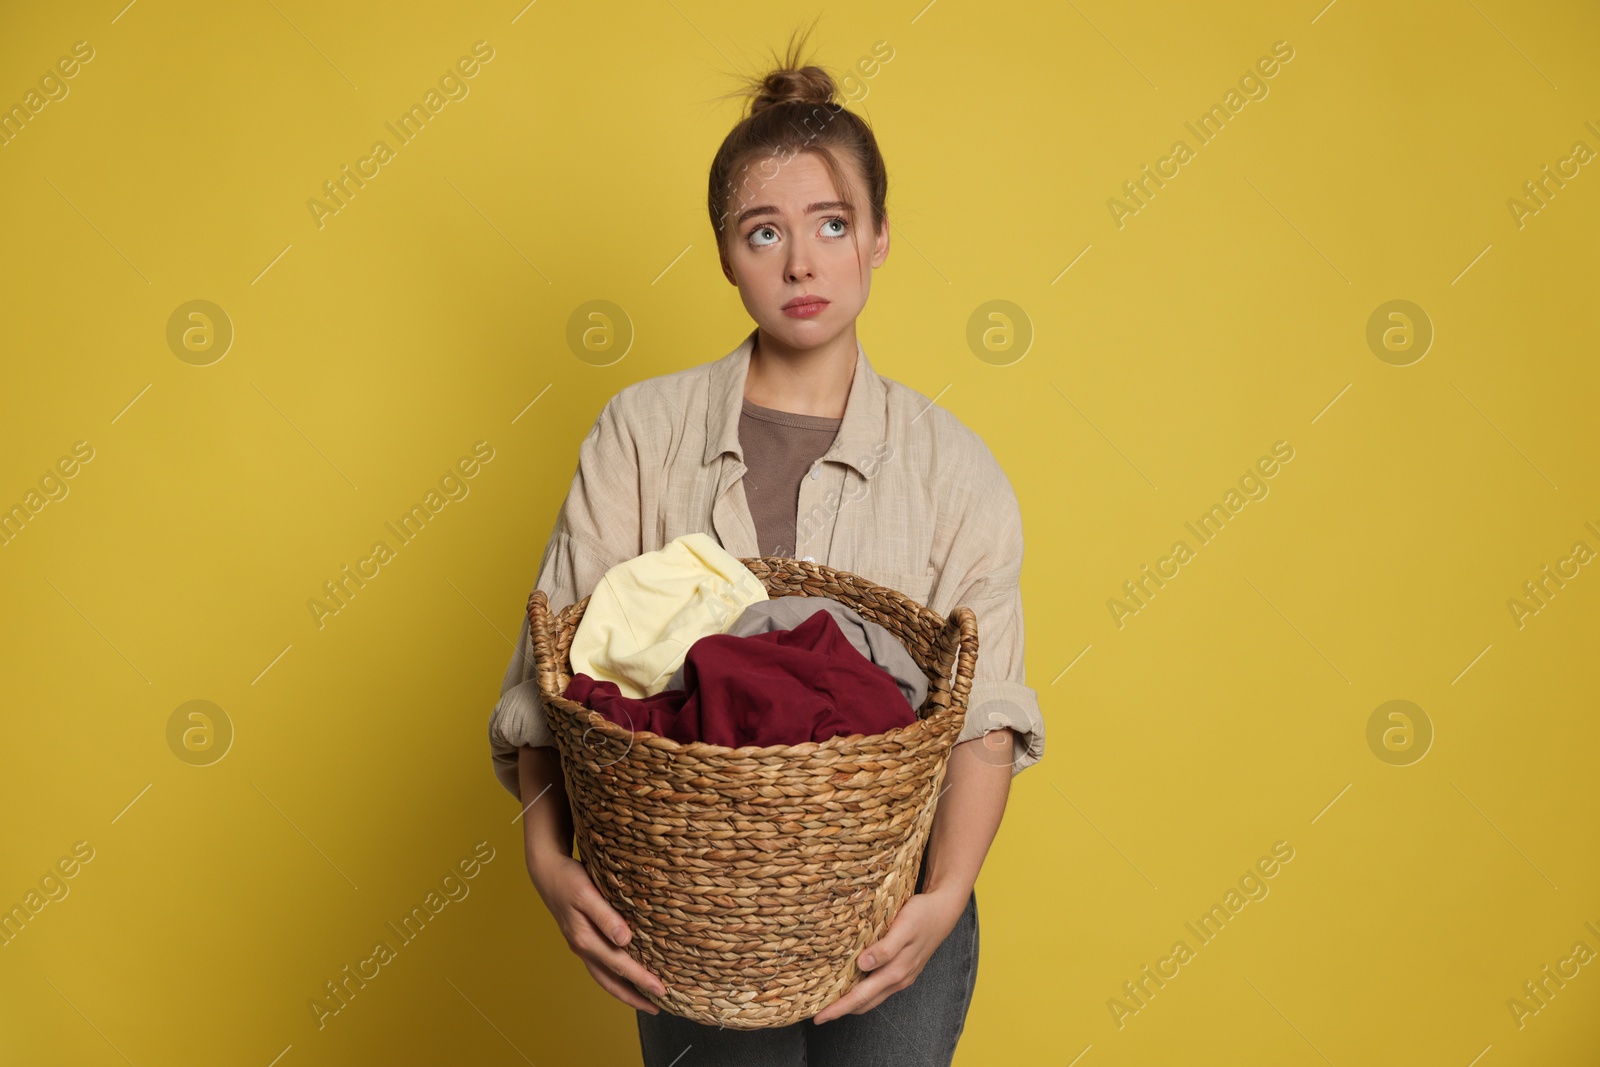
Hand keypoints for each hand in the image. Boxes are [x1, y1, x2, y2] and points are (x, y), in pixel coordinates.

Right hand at [530, 852, 665, 1013]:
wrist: (547, 871)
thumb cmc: (568, 879)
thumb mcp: (587, 894)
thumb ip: (606, 918)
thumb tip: (625, 941)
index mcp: (585, 939)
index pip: (619, 966)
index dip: (641, 980)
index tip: (662, 991)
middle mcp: (582, 947)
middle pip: (610, 981)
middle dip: (634, 997)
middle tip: (658, 1007)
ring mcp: (581, 945)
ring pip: (604, 976)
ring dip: (624, 990)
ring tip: (644, 998)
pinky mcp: (582, 938)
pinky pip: (601, 964)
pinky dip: (615, 974)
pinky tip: (626, 973)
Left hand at [812, 886, 966, 1023]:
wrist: (943, 911)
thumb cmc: (922, 915)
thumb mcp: (903, 927)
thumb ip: (885, 948)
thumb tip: (862, 964)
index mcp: (896, 972)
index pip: (861, 997)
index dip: (839, 1008)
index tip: (819, 1017)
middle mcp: (898, 979)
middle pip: (865, 1002)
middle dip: (841, 1010)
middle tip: (818, 1013)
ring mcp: (902, 976)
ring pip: (872, 997)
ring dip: (852, 1002)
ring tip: (831, 1001)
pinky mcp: (903, 970)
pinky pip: (879, 988)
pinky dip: (863, 991)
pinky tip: (853, 983)